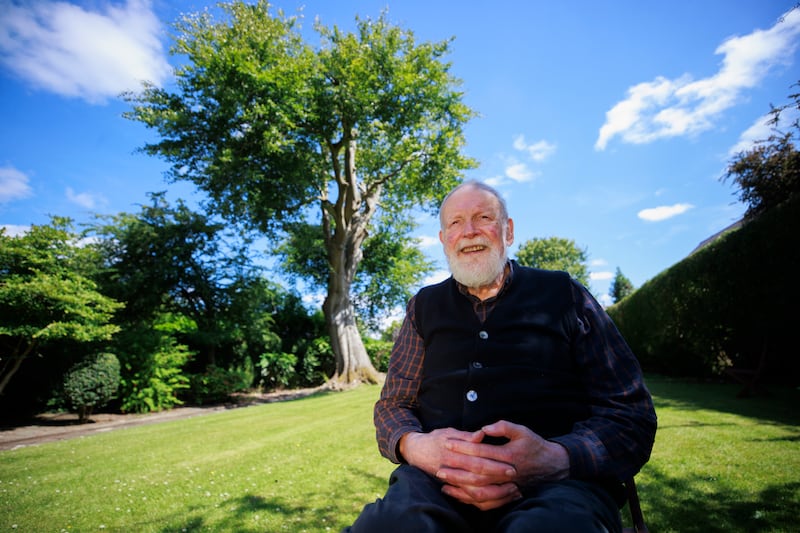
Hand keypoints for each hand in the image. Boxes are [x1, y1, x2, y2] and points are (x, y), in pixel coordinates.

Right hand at [399, 428, 521, 510]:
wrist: (416, 452)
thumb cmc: (436, 439)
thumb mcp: (449, 432)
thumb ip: (466, 436)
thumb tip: (481, 434)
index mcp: (454, 452)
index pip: (479, 460)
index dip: (496, 464)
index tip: (511, 465)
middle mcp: (453, 468)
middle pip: (479, 478)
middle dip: (498, 479)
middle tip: (515, 479)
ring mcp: (452, 480)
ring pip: (474, 492)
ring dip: (494, 493)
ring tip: (511, 490)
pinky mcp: (452, 487)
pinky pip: (469, 499)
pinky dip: (484, 500)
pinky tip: (498, 498)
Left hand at [448, 420, 570, 488]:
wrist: (552, 466)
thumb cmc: (535, 446)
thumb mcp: (522, 431)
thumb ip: (503, 427)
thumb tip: (484, 428)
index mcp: (508, 455)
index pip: (480, 451)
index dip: (462, 447)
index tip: (447, 443)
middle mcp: (506, 472)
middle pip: (476, 472)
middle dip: (456, 469)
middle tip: (439, 466)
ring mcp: (506, 485)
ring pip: (480, 489)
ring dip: (460, 485)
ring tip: (444, 481)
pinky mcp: (507, 494)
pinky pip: (486, 501)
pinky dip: (470, 499)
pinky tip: (458, 494)